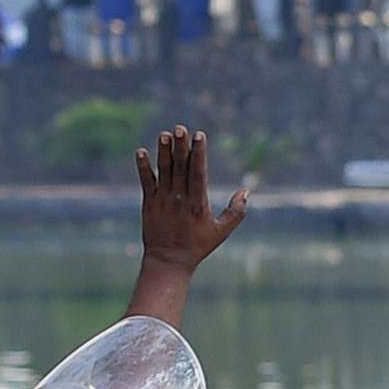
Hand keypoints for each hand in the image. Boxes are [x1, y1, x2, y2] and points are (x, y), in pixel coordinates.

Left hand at [134, 128, 248, 280]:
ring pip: (163, 171)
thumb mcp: (222, 231)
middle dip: (180, 147)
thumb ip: (236, 211)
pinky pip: (146, 181)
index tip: (199, 136)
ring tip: (164, 134)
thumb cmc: (198, 246)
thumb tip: (246, 191)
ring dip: (163, 152)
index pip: (198, 173)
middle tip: (180, 128)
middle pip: (180, 167)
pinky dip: (143, 167)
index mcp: (198, 204)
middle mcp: (179, 199)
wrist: (169, 260)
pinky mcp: (149, 203)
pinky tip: (141, 151)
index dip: (198, 153)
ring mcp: (162, 200)